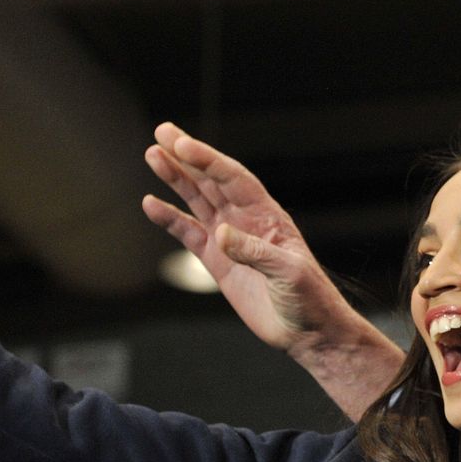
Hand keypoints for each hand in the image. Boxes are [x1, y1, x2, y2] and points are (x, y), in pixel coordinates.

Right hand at [141, 124, 357, 354]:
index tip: (182, 144)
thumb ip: (256, 252)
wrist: (308, 330)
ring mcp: (229, 239)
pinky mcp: (216, 262)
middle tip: (161, 131)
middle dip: (187, 156)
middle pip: (211, 180)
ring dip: (175, 178)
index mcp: (267, 215)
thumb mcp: (289, 273)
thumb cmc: (309, 298)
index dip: (208, 160)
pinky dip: (170, 218)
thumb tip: (221, 234)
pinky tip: (151, 204)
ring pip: (197, 200)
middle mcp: (246, 220)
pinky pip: (188, 233)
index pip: (233, 179)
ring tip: (152, 155)